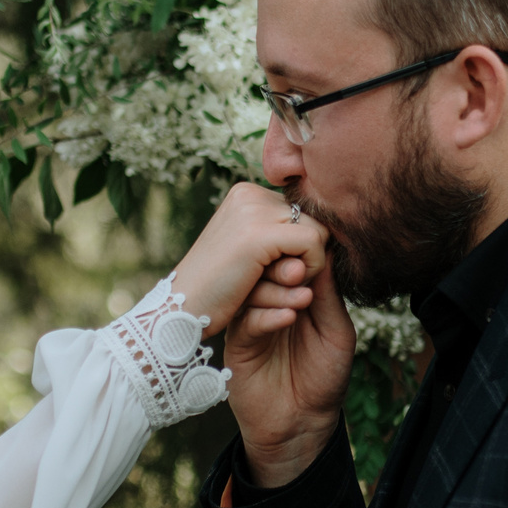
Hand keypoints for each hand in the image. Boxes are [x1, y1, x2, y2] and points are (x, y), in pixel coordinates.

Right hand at [165, 181, 331, 336]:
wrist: (180, 314)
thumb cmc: (215, 292)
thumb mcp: (248, 255)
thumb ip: (279, 236)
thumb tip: (327, 228)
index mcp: (245, 194)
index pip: (300, 212)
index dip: (302, 246)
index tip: (281, 272)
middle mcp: (248, 193)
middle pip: (313, 219)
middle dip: (308, 255)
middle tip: (284, 283)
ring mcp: (252, 211)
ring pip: (317, 230)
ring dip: (309, 266)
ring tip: (282, 287)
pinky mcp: (259, 235)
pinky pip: (314, 244)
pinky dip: (310, 271)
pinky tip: (286, 290)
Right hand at [222, 237, 353, 487]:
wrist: (302, 424)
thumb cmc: (324, 377)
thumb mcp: (336, 331)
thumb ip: (329, 294)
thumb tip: (326, 250)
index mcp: (293, 296)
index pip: (291, 261)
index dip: (301, 251)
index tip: (315, 247)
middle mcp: (269, 304)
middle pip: (266, 269)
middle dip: (285, 265)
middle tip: (302, 269)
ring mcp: (251, 322)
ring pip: (253, 290)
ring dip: (277, 290)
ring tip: (302, 299)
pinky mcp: (239, 344)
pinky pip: (247, 321)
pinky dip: (267, 315)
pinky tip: (288, 318)